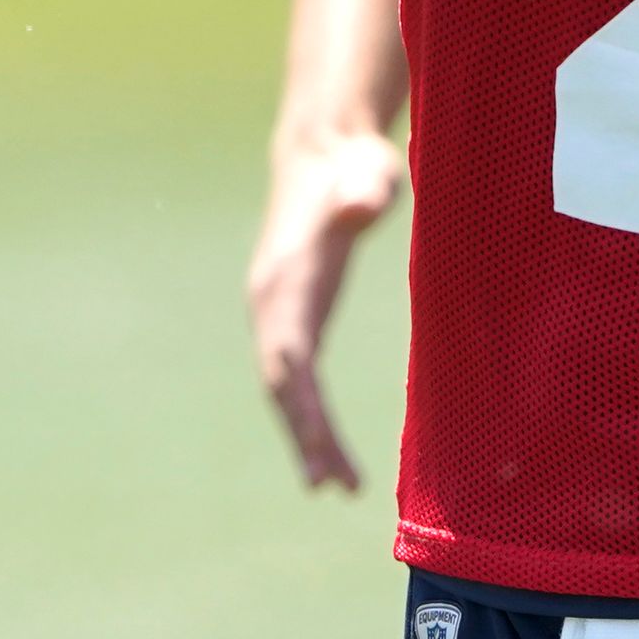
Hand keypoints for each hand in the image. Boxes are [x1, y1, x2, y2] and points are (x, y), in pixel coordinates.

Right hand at [247, 123, 406, 491]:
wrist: (325, 151)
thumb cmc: (355, 165)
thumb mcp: (368, 172)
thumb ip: (365, 190)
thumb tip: (361, 203)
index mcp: (289, 277)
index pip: (291, 354)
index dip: (303, 402)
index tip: (321, 447)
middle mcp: (271, 301)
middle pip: (282, 383)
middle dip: (304, 435)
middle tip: (332, 487)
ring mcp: (275, 309)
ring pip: (284, 387)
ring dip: (306, 435)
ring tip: (338, 485)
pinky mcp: (290, 313)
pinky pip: (294, 376)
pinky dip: (308, 414)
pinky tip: (329, 446)